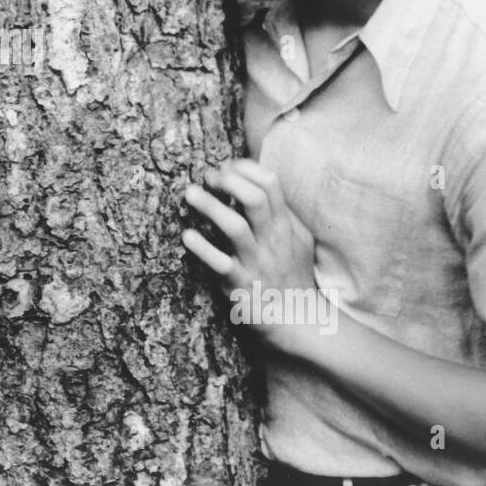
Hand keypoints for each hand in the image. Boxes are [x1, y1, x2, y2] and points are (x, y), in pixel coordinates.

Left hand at [181, 159, 317, 343]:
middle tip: (208, 177)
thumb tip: (253, 180)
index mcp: (285, 224)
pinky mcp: (239, 284)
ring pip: (235, 227)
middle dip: (228, 181)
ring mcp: (256, 262)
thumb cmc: (291, 273)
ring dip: (210, 206)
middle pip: (254, 199)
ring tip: (190, 194)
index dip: (244, 168)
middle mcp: (272, 240)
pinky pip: (220, 264)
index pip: (270, 183)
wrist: (297, 319)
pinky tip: (187, 236)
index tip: (225, 166)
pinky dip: (202, 249)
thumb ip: (279, 211)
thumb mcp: (296, 238)